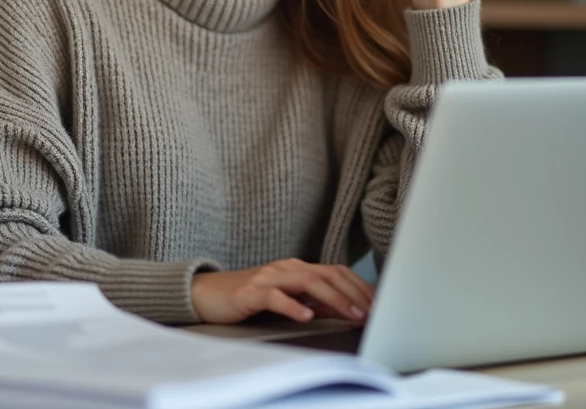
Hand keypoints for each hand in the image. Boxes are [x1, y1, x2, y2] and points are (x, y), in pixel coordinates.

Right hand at [191, 259, 375, 324]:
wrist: (208, 294)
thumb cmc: (250, 299)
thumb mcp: (287, 298)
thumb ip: (313, 301)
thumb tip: (347, 310)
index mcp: (297, 268)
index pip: (336, 271)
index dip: (359, 286)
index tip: (377, 303)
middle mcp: (286, 268)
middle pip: (327, 274)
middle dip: (353, 293)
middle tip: (370, 311)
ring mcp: (268, 278)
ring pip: (307, 281)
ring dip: (333, 298)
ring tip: (350, 313)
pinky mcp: (250, 292)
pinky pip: (275, 297)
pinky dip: (293, 306)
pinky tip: (307, 317)